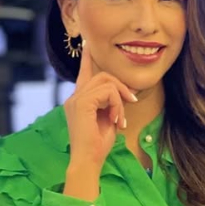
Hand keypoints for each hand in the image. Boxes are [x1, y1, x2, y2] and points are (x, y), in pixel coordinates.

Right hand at [63, 44, 137, 169]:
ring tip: (120, 118)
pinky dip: (117, 105)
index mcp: (78, 101)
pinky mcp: (82, 103)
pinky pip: (108, 92)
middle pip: (102, 75)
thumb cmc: (98, 146)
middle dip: (120, 87)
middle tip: (130, 102)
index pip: (83, 74)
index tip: (87, 44)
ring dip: (120, 99)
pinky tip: (116, 120)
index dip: (87, 59)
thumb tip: (123, 93)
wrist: (88, 161)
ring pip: (106, 82)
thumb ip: (111, 104)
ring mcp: (76, 99)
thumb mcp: (108, 120)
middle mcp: (74, 97)